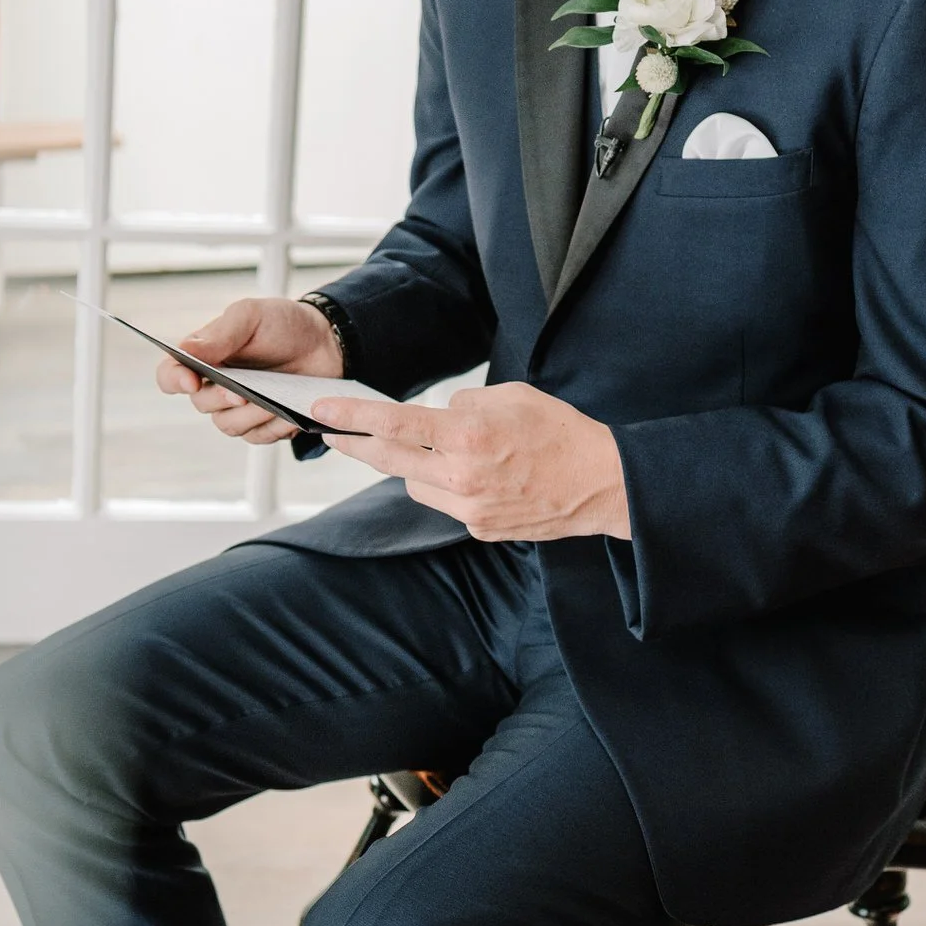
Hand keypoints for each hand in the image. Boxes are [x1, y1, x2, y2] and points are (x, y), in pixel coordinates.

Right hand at [156, 295, 342, 444]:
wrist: (326, 343)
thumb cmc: (283, 324)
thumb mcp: (251, 316)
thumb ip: (220, 334)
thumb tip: (185, 350)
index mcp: (204, 356)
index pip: (170, 375)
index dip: (174, 381)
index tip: (190, 381)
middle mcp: (215, 385)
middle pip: (201, 404)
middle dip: (222, 398)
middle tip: (243, 391)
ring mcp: (238, 408)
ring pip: (229, 426)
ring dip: (251, 415)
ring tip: (275, 400)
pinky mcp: (263, 424)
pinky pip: (258, 437)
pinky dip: (274, 426)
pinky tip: (289, 412)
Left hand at [309, 381, 630, 540]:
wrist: (603, 484)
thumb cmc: (561, 432)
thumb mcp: (512, 396)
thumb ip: (465, 404)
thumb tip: (439, 415)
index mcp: (467, 437)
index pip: (394, 424)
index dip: (352, 417)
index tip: (322, 409)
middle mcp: (461, 477)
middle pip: (390, 459)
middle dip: (359, 444)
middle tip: (336, 432)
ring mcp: (469, 508)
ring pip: (416, 485)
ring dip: (418, 467)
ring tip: (451, 452)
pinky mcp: (480, 529)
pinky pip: (447, 504)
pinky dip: (451, 487)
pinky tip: (483, 477)